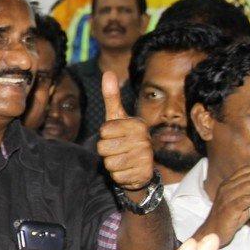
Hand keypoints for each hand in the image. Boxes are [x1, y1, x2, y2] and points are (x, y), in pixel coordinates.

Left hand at [97, 72, 155, 192]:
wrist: (140, 167)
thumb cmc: (124, 138)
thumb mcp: (117, 118)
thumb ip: (112, 97)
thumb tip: (108, 72)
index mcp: (137, 124)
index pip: (103, 131)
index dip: (104, 136)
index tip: (114, 135)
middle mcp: (144, 140)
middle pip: (104, 148)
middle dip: (105, 151)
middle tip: (117, 149)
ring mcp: (145, 158)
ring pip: (109, 163)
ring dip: (111, 164)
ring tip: (122, 159)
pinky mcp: (143, 174)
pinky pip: (117, 176)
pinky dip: (118, 176)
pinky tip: (127, 170)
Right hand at [192, 163, 249, 246]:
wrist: (213, 232)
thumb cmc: (228, 218)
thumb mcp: (239, 204)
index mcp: (227, 184)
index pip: (244, 170)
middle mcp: (226, 188)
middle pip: (249, 177)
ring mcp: (226, 198)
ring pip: (248, 186)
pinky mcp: (229, 209)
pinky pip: (245, 200)